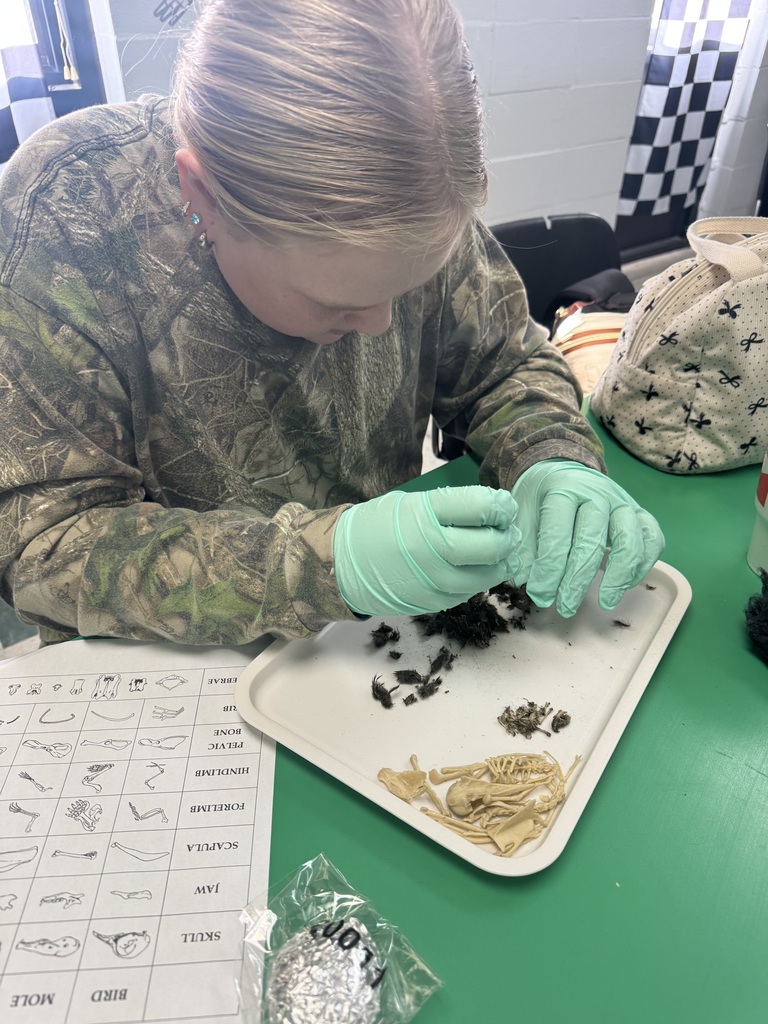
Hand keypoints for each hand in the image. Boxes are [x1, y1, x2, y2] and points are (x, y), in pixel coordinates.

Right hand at [333, 486, 521, 616]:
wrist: (342, 565)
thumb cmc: (378, 527)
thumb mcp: (410, 504)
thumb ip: (449, 507)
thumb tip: (491, 508)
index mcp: (424, 515)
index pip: (480, 507)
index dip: (500, 506)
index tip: (504, 505)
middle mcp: (432, 548)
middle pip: (491, 545)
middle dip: (507, 536)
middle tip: (509, 529)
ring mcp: (434, 579)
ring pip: (487, 574)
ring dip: (501, 561)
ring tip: (500, 550)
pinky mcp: (435, 601)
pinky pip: (470, 590)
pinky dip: (480, 578)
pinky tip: (478, 567)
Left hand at [510, 460, 663, 616]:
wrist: (565, 470)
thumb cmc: (541, 497)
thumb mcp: (522, 514)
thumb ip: (524, 547)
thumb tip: (524, 580)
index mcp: (563, 490)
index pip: (558, 533)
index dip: (549, 569)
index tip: (540, 595)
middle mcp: (598, 494)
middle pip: (592, 540)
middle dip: (577, 580)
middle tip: (565, 608)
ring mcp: (623, 503)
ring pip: (631, 540)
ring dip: (619, 576)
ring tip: (605, 602)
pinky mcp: (641, 514)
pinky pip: (652, 540)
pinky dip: (642, 565)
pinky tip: (624, 585)